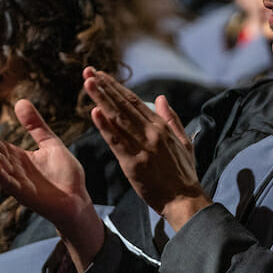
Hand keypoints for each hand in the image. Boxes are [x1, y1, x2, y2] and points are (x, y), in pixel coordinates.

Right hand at [0, 102, 102, 267]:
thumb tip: (20, 101)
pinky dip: (0, 174)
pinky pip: (9, 183)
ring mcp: (17, 182)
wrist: (78, 201)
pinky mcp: (25, 194)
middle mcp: (13, 168)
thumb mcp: (50, 143)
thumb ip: (36, 126)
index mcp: (18, 157)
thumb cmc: (64, 175)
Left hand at [83, 67, 211, 230]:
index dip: (117, 87)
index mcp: (161, 127)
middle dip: (105, 87)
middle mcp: (152, 133)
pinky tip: (94, 112)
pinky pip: (116, 141)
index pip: (134, 101)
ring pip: (118, 118)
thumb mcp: (184, 142)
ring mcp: (143, 147)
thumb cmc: (183, 174)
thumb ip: (171, 119)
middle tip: (88, 71)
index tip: (102, 76)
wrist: (184, 200)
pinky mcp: (134, 163)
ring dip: (101, 99)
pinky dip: (105, 126)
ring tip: (88, 82)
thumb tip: (161, 98)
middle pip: (124, 105)